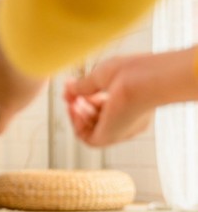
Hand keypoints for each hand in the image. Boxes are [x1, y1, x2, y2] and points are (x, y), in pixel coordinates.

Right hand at [64, 49, 197, 146]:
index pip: (104, 105)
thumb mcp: (101, 76)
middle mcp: (128, 118)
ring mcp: (121, 128)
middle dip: (79, 105)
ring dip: (77, 114)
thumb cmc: (132, 72)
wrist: (144, 79)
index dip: (86, 97)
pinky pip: (89, 139)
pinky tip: (76, 109)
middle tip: (70, 94)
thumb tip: (68, 89)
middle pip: (96, 117)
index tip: (73, 87)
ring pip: (92, 128)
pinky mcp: (112, 136)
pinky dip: (78, 125)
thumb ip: (83, 85)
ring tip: (73, 100)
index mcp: (132, 102)